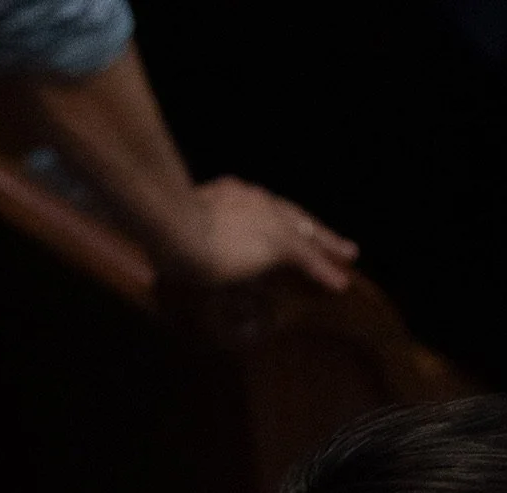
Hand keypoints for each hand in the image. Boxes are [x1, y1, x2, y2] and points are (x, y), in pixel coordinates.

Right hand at [177, 178, 357, 290]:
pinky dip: (323, 270)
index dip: (276, 218)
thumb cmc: (158, 231)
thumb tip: (162, 271)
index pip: (258, 207)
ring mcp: (262, 215)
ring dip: (326, 246)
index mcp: (223, 195)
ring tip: (348, 257)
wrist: (169, 225)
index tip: (289, 227)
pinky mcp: (274, 239)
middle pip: (288, 213)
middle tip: (335, 241)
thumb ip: (179, 246)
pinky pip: (306, 257)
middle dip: (310, 227)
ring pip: (302, 232)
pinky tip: (340, 283)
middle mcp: (247, 198)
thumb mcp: (170, 237)